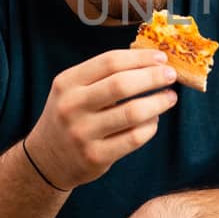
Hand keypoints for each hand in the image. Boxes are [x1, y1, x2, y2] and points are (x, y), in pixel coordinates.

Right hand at [26, 49, 179, 190]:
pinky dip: (150, 127)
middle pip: (122, 85)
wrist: (46, 159)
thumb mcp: (73, 90)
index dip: (140, 58)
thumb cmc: (70, 116)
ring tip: (170, 98)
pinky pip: (134, 138)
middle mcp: (71, 106)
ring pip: (132, 112)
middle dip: (153, 77)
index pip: (109, 62)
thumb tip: (151, 60)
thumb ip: (104, 75)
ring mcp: (82, 133)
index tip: (161, 57)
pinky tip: (153, 121)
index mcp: (67, 82)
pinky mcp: (95, 156)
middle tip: (171, 76)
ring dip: (158, 102)